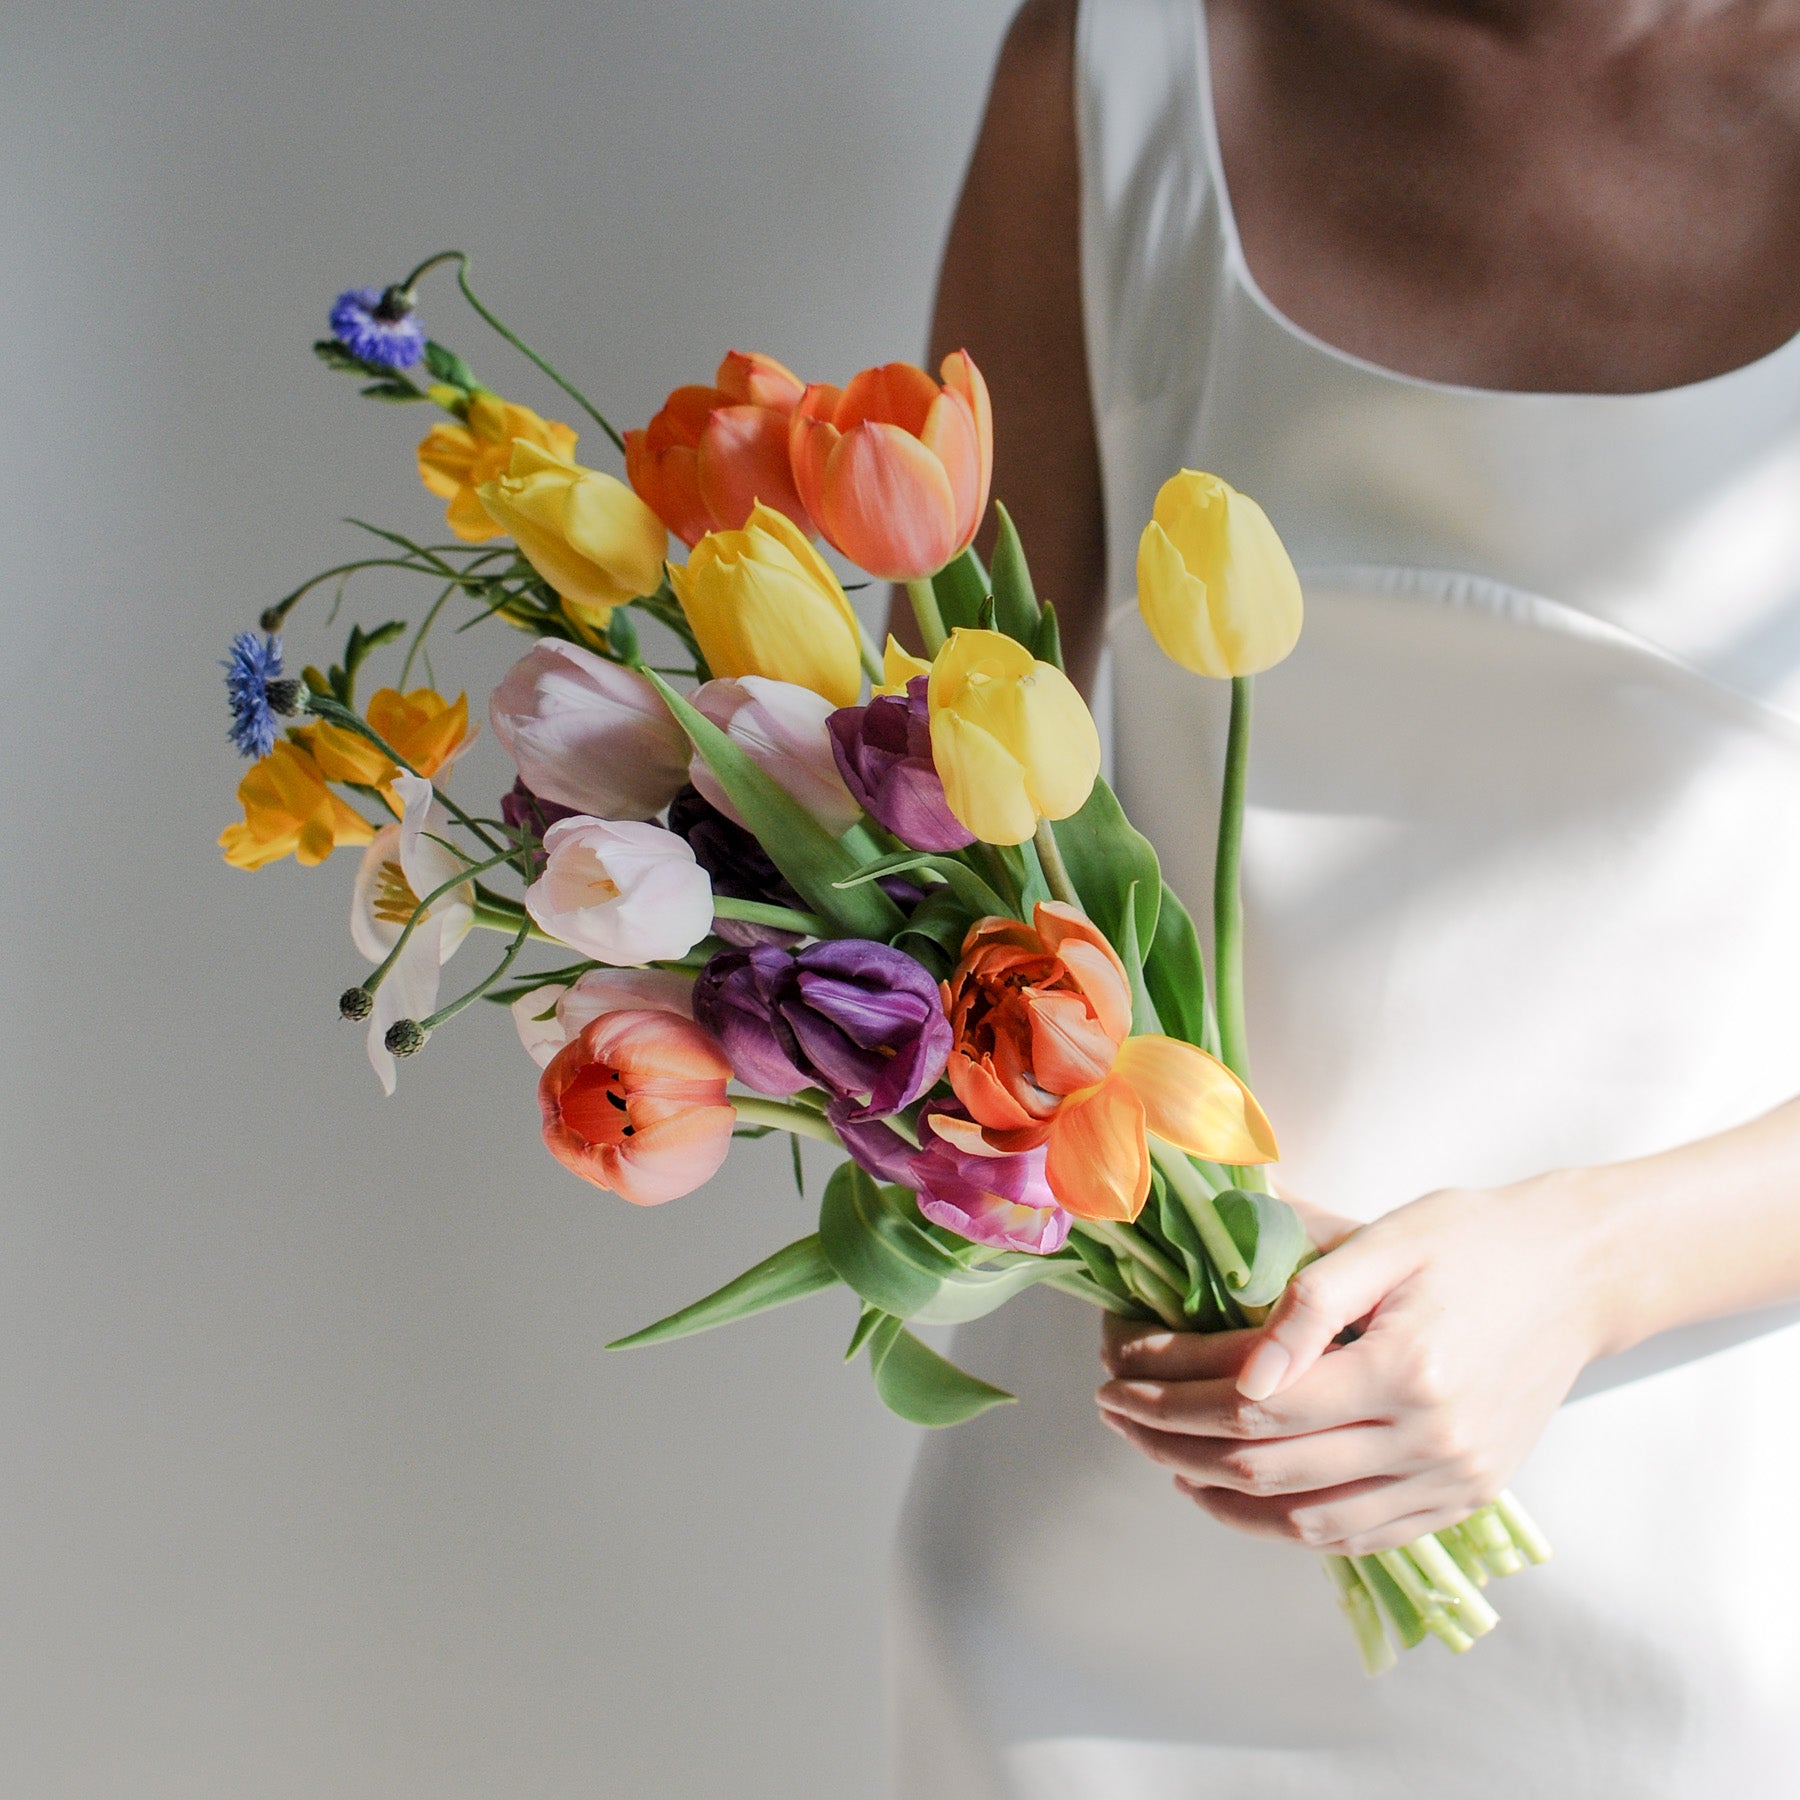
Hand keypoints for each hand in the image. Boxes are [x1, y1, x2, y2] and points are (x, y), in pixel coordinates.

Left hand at [1095, 1173, 1607, 1553]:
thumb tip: (1241, 1368)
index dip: (1175, 1394)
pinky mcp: (1466, 1496)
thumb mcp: (1386, 1240)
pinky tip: (1246, 1497)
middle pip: (1269, 1466)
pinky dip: (1292, 1526)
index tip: (1121, 1374)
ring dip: (1224, 1496)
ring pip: (1310, 1518)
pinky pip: (1362, 1534)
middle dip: (1175, 1441)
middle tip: (1120, 1413)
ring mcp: (1452, 1478)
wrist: (1577, 1273)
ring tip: (1168, 1458)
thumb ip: (1310, 1301)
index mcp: (1405, 1368)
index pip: (1255, 1404)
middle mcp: (1430, 1438)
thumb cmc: (1473, 1240)